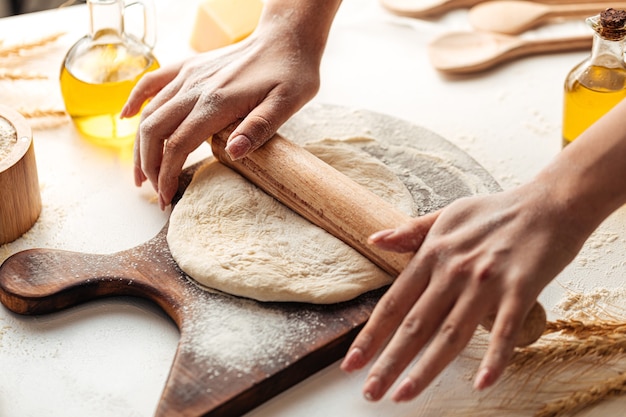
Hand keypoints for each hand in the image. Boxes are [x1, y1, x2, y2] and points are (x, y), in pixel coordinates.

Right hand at [121, 20, 321, 208]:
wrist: (286, 36)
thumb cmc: (291, 71)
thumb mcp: (287, 103)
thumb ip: (259, 127)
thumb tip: (234, 153)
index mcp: (217, 102)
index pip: (178, 145)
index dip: (166, 175)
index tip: (165, 199)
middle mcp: (195, 88)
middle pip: (155, 131)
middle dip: (148, 166)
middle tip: (153, 191)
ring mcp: (188, 75)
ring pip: (150, 112)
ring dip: (140, 145)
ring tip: (141, 172)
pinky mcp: (188, 66)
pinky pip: (152, 83)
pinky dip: (135, 101)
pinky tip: (125, 117)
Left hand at [340, 182, 588, 401]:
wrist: (550, 204)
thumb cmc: (495, 211)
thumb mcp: (446, 215)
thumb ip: (410, 232)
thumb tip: (374, 240)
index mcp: (432, 255)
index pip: (393, 303)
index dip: (370, 335)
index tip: (350, 362)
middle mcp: (453, 272)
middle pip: (415, 325)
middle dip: (388, 362)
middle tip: (369, 392)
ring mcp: (486, 282)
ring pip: (450, 334)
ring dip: (425, 369)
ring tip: (403, 395)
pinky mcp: (520, 290)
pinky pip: (505, 330)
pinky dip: (494, 358)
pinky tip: (482, 384)